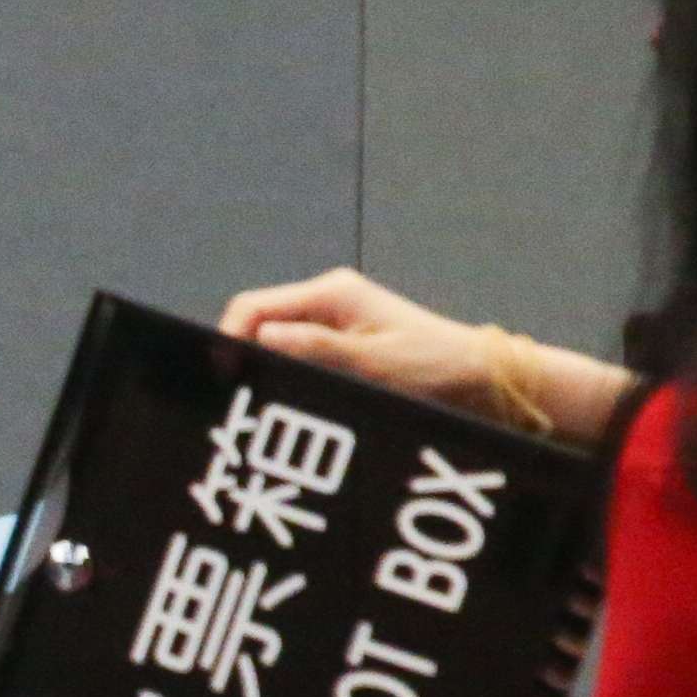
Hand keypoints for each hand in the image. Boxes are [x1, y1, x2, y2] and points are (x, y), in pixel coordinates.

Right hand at [220, 267, 507, 414]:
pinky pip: (296, 353)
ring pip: (275, 341)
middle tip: (236, 398)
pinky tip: (286, 399)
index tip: (220, 376)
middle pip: (259, 323)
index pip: (254, 306)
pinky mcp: (340, 340)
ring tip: (259, 402)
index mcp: (333, 294)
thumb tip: (264, 338)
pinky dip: (286, 374)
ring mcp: (333, 320)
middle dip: (242, 356)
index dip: (228, 337)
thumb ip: (316, 348)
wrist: (476, 375)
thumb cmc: (433, 365)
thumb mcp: (372, 362)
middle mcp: (329, 300)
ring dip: (266, 368)